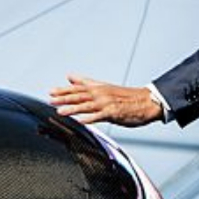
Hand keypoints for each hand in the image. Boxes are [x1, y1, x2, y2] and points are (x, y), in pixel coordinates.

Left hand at [48, 75, 163, 127]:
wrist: (147, 101)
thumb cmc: (126, 97)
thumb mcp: (104, 87)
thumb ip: (85, 83)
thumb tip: (70, 77)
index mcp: (98, 88)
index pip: (77, 88)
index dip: (63, 90)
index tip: (51, 92)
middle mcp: (100, 94)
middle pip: (79, 96)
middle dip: (63, 98)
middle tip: (51, 100)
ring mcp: (107, 103)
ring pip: (87, 105)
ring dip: (72, 108)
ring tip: (60, 111)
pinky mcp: (114, 113)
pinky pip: (100, 116)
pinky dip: (90, 118)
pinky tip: (81, 121)